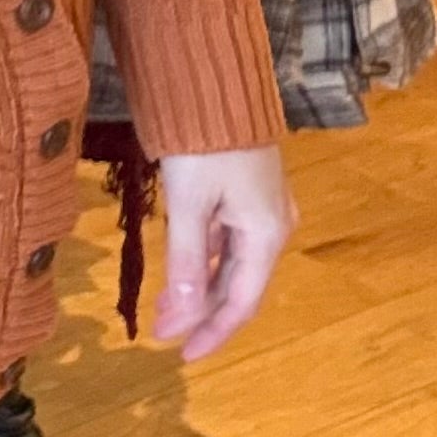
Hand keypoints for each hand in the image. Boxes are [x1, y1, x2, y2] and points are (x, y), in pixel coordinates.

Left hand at [152, 146, 296, 361]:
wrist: (218, 80)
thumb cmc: (205, 142)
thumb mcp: (190, 203)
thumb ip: (185, 261)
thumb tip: (180, 316)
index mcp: (266, 235)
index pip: (240, 303)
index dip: (211, 332)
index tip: (181, 355)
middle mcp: (273, 226)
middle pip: (237, 285)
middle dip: (201, 312)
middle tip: (163, 332)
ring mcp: (263, 207)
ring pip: (230, 262)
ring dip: (199, 286)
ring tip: (166, 307)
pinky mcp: (248, 190)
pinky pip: (226, 238)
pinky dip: (202, 257)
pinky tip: (181, 267)